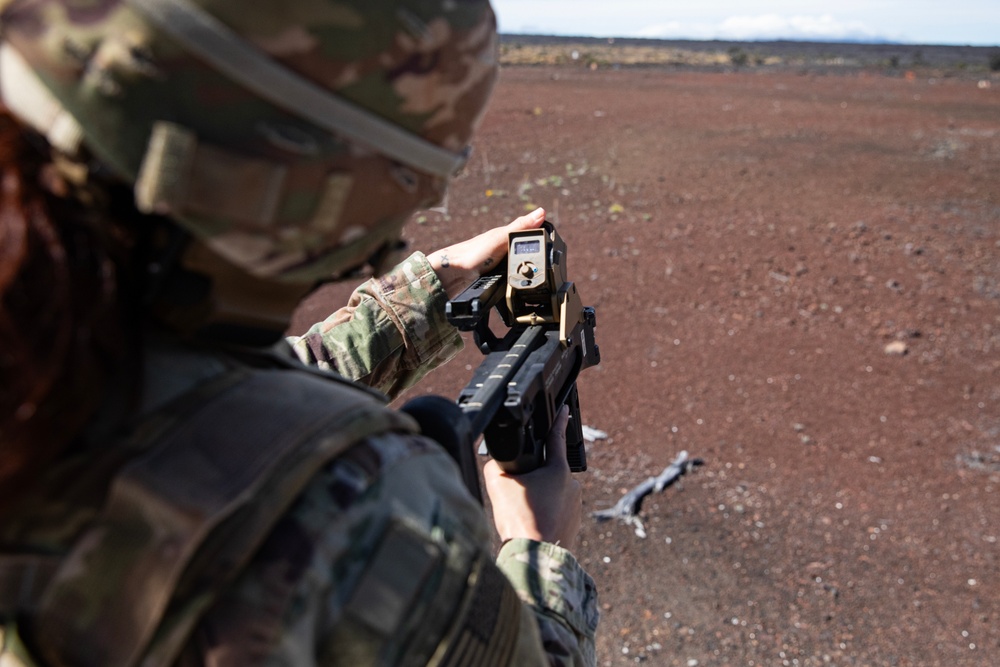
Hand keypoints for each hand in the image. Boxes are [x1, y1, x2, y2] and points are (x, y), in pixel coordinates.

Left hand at [427, 207, 545, 298]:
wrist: (453, 276)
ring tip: (538, 279)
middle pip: (529, 255)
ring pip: (522, 270)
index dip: (544, 240)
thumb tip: (542, 212)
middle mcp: (505, 252)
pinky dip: (519, 286)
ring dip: (528, 275)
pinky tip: (522, 289)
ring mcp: (501, 268)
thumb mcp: (501, 238)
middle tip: (550, 266)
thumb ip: (521, 227)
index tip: (556, 245)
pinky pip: (514, 283)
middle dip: (538, 261)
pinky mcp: (497, 283)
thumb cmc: (472, 253)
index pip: (532, 236)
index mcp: (507, 237)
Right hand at [483, 405, 581, 549]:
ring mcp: (575, 505)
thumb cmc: (521, 520)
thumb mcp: (498, 484)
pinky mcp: (574, 523)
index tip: (565, 409)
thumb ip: (497, 465)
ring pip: (551, 493)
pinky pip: (555, 512)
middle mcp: (572, 485)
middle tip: (517, 496)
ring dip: (538, 499)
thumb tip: (498, 462)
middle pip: (548, 471)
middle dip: (533, 478)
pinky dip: (543, 515)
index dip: (559, 421)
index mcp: (558, 470)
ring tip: (522, 515)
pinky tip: (531, 525)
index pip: (557, 437)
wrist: (535, 557)